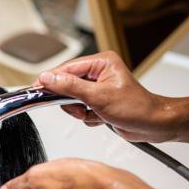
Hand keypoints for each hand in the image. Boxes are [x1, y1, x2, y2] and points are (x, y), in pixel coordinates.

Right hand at [34, 51, 177, 141]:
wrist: (153, 125)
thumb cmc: (136, 107)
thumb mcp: (97, 96)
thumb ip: (69, 86)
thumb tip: (48, 78)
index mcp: (101, 63)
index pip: (67, 69)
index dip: (51, 80)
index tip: (36, 89)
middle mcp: (98, 72)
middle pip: (67, 85)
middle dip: (71, 102)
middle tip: (80, 110)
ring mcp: (98, 87)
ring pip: (72, 99)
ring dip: (79, 111)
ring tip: (92, 114)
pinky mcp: (98, 101)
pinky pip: (80, 108)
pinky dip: (87, 116)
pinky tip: (99, 118)